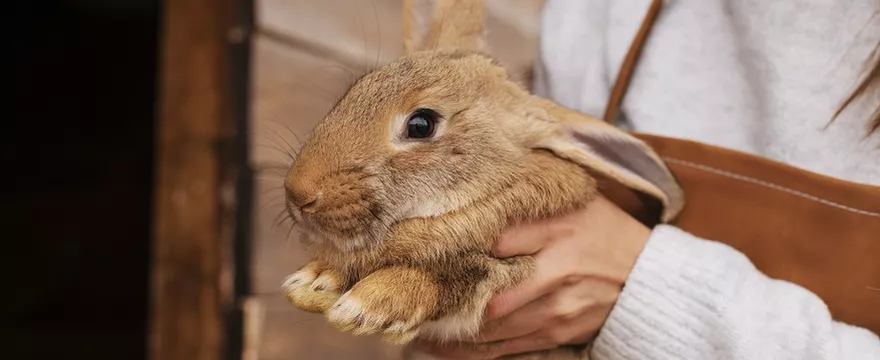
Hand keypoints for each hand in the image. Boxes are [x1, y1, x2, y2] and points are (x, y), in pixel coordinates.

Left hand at [411, 196, 650, 358]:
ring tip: (416, 338)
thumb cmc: (609, 234)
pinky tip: (448, 353)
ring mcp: (555, 316)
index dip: (458, 256)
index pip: (497, 250)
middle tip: (408, 306)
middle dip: (447, 308)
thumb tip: (482, 221)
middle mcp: (553, 286)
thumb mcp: (576, 209)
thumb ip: (530, 213)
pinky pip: (511, 350)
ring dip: (454, 339)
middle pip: (488, 302)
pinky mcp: (558, 335)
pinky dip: (478, 353)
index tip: (421, 258)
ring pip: (495, 333)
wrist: (651, 278)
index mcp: (556, 246)